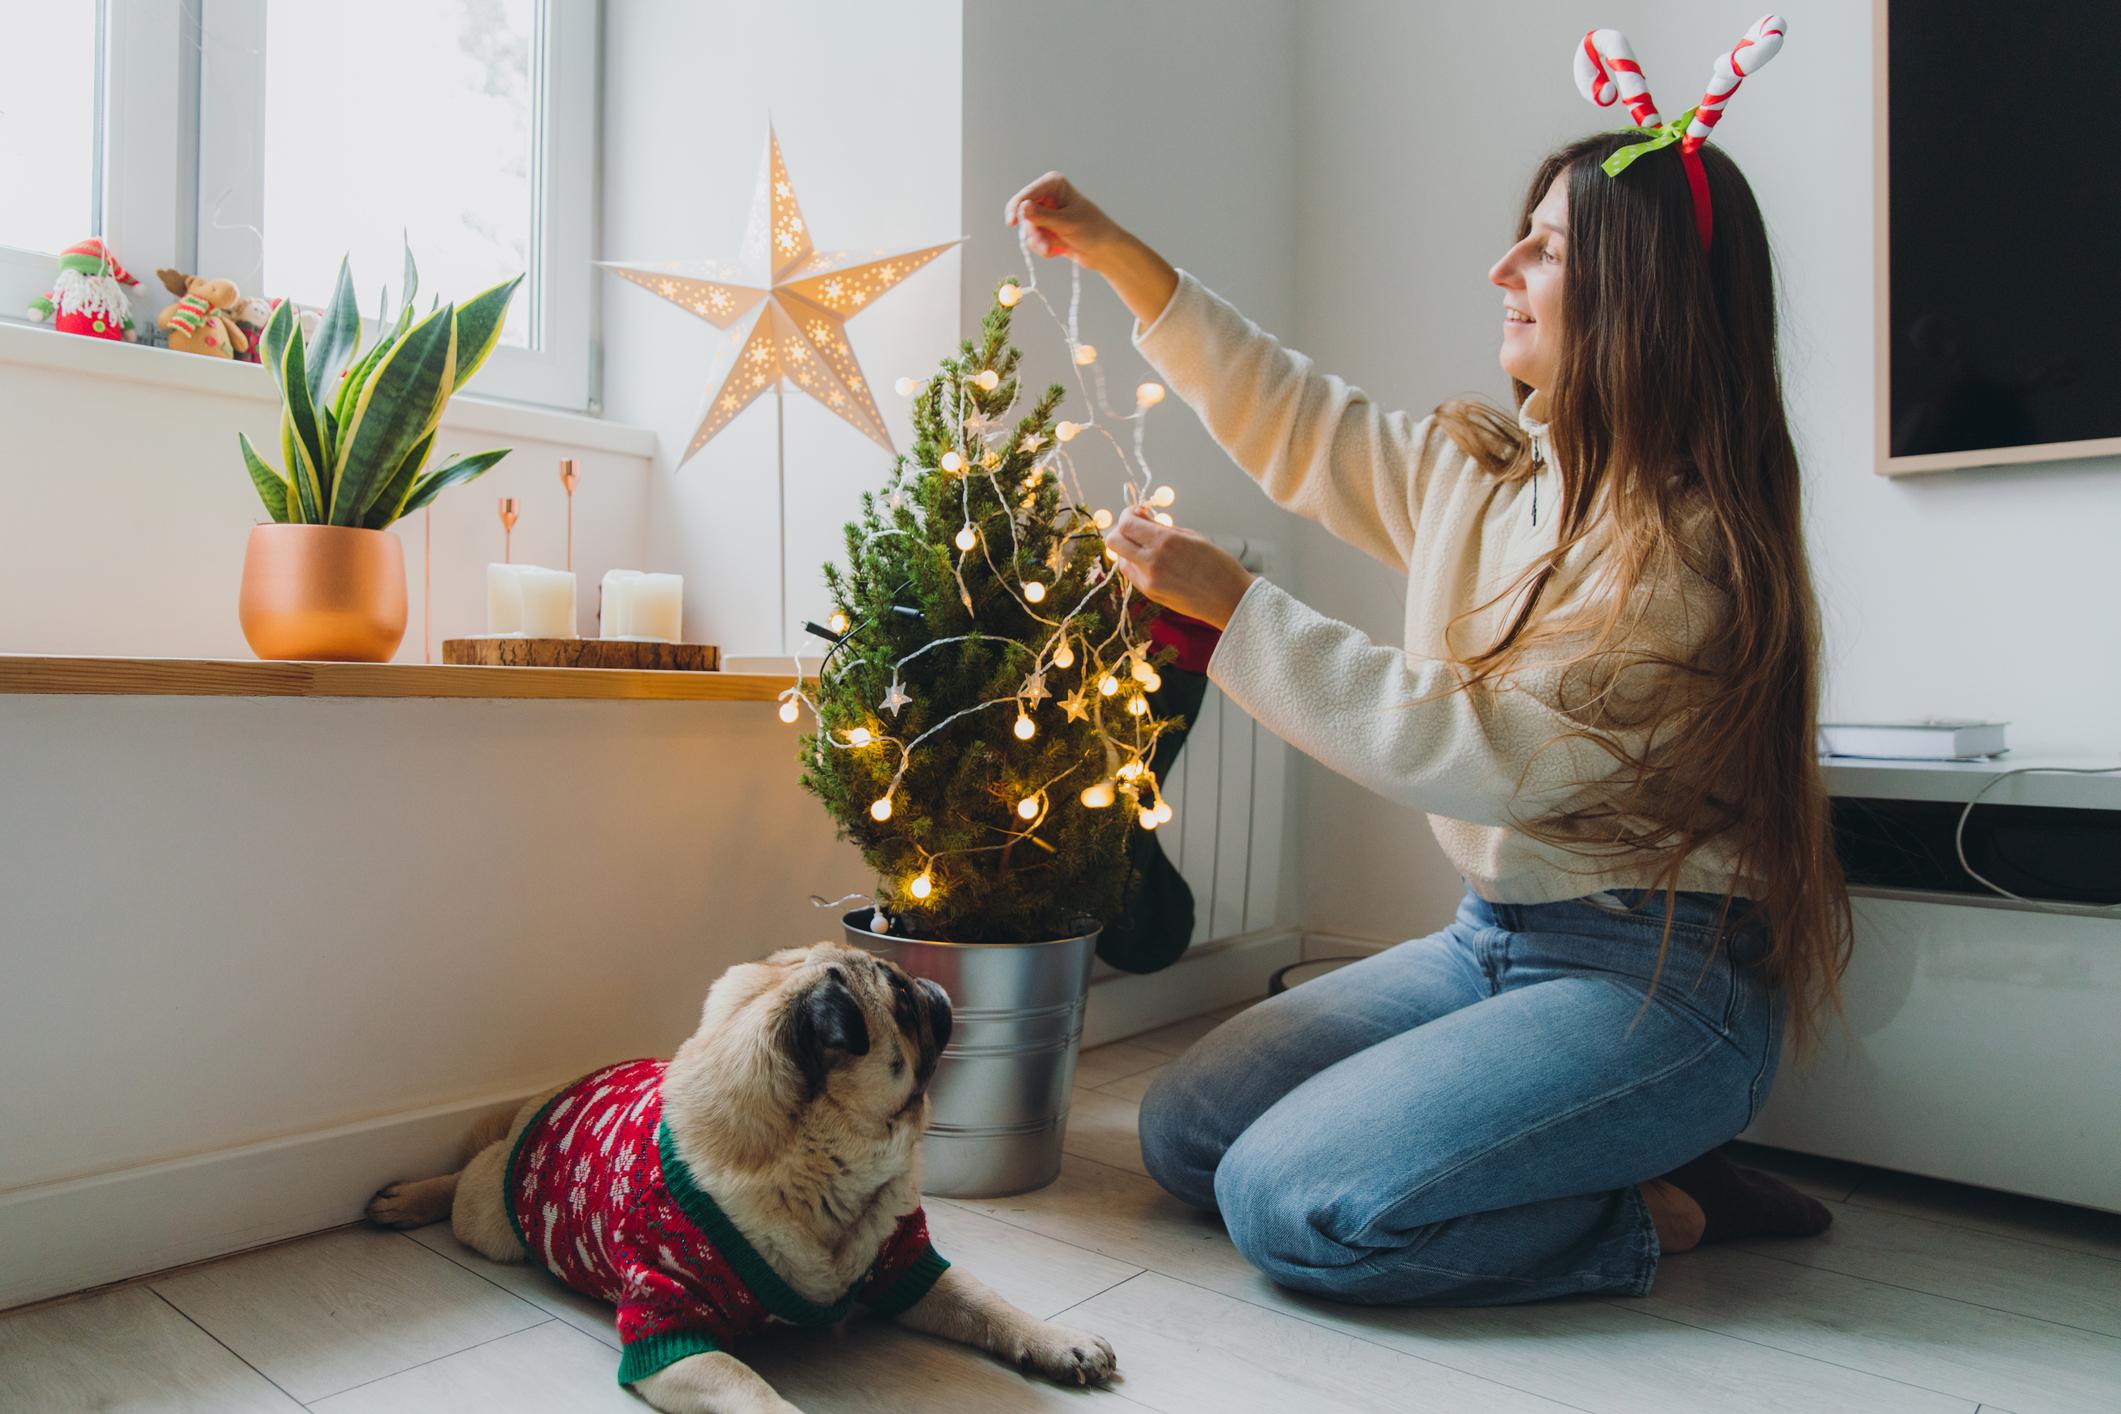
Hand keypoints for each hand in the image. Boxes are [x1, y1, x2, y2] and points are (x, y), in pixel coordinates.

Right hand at [1005, 173, 1177, 326]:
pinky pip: (1033, 239)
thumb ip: (1043, 216)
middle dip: (1033, 232)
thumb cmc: (1093, 231)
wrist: (1105, 251)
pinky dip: (1043, 247)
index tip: (1011, 223)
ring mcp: (1046, 213)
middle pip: (1023, 214)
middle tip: (1044, 246)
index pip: (1027, 194)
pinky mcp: (1046, 228)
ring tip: (1053, 250)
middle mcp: (1047, 196)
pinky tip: (1057, 250)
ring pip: (1027, 229)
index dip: (1016, 208)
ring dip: (1038, 242)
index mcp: (1054, 184)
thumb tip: (1022, 208)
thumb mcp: (1067, 223)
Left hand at [1104, 506, 1253, 629]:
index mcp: (1165, 542)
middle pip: (1113, 541)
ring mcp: (1149, 580)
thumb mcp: (1192, 537)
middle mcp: (1152, 561)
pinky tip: (1151, 562)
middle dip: (1121, 530)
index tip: (1137, 513)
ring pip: (1120, 558)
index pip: (1127, 523)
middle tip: (1136, 528)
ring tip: (1147, 547)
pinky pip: (1131, 574)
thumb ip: (1163, 527)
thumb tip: (1141, 517)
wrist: (1229, 598)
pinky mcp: (1150, 593)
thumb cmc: (1217, 564)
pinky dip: (1135, 564)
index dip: (1128, 514)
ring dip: (1128, 548)